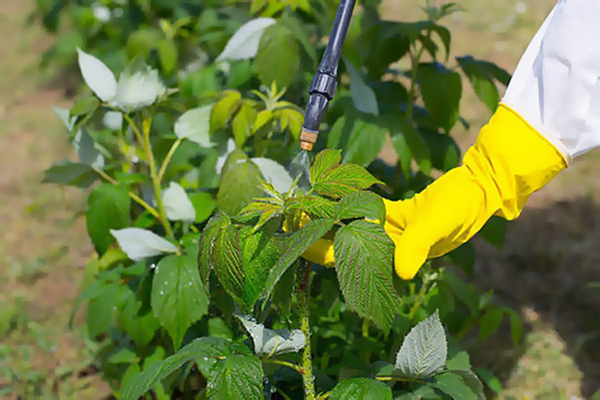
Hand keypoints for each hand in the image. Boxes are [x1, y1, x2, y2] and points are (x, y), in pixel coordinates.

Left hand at [301, 104, 566, 278]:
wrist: (479, 186)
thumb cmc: (460, 209)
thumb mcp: (437, 227)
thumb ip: (417, 248)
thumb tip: (402, 273)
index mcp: (396, 256)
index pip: (350, 260)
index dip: (322, 253)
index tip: (296, 244)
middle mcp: (390, 248)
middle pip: (344, 245)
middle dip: (317, 235)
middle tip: (289, 222)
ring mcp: (393, 232)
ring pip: (352, 228)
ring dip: (329, 219)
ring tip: (303, 209)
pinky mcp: (397, 214)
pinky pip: (367, 211)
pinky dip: (350, 204)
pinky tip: (331, 196)